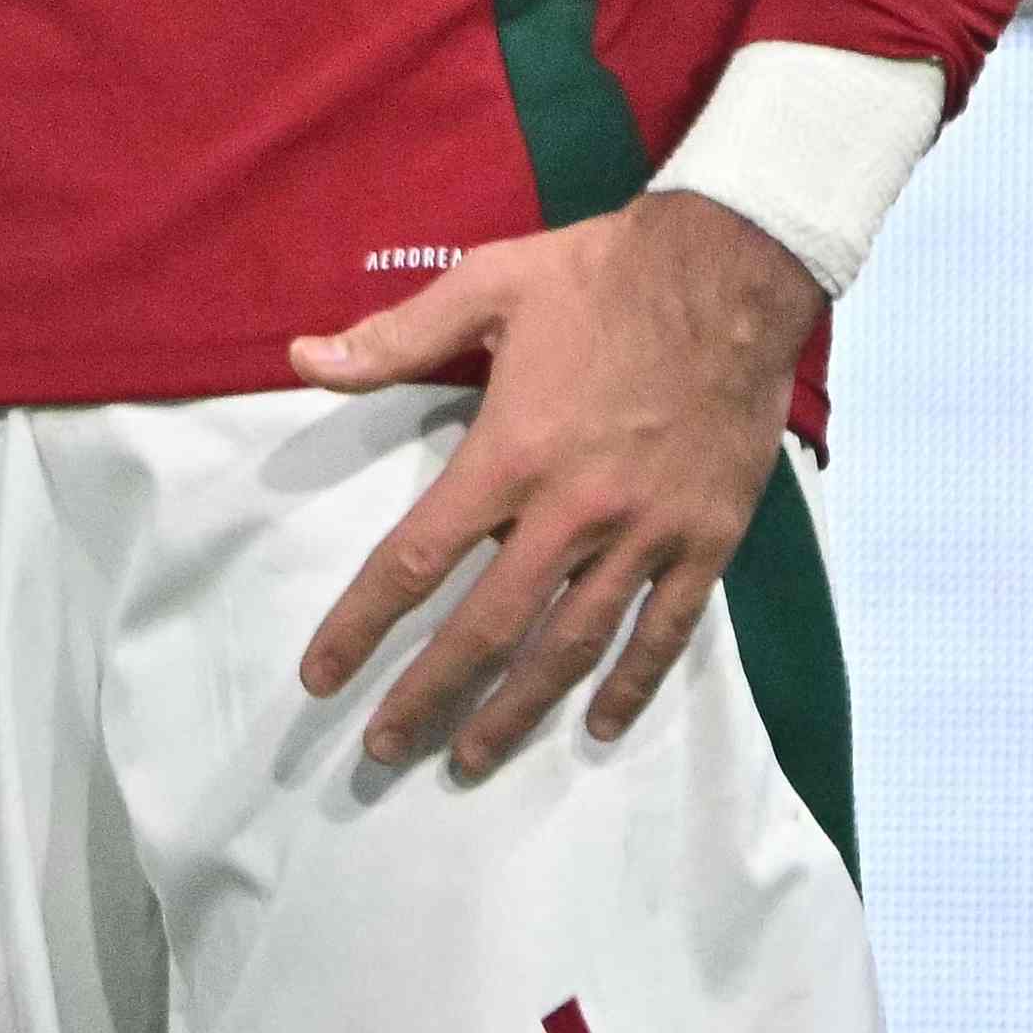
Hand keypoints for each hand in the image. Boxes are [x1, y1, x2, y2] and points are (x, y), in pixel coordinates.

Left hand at [288, 190, 824, 780]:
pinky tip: (593, 723)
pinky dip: (631, 682)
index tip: (322, 676)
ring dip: (518, 708)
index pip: (417, 560)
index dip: (362, 626)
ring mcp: (647, 532)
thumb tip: (300, 358)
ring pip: (573, 644)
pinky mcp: (707, 539)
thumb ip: (393, 337)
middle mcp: (576, 510)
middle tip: (382, 750)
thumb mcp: (485, 284)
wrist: (732, 273)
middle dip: (430, 693)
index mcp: (512, 453)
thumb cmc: (600, 276)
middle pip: (489, 626)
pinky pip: (667, 630)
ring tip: (469, 758)